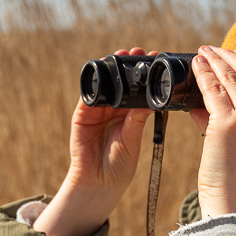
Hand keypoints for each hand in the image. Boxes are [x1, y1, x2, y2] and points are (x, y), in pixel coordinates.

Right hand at [34, 48, 155, 235]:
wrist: (99, 182)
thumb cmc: (120, 165)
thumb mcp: (132, 139)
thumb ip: (137, 119)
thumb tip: (150, 100)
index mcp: (130, 114)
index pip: (137, 89)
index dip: (144, 76)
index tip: (154, 60)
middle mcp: (114, 110)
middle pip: (121, 82)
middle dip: (128, 66)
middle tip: (138, 52)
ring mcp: (97, 111)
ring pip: (105, 85)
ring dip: (111, 69)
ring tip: (120, 55)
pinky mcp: (82, 115)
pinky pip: (88, 95)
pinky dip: (94, 83)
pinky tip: (102, 72)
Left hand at [188, 46, 235, 217]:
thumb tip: (207, 100)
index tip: (233, 53)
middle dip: (228, 56)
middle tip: (212, 49)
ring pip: (229, 78)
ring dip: (213, 61)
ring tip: (202, 53)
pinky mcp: (227, 124)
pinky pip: (211, 90)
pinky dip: (202, 74)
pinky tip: (195, 66)